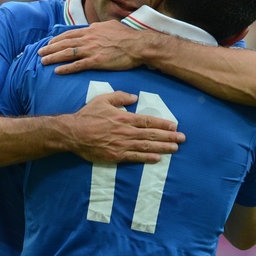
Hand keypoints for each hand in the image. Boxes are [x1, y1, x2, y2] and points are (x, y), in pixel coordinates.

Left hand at [38, 21, 144, 73]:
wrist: (138, 45)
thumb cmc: (127, 36)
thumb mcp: (110, 26)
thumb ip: (99, 28)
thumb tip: (95, 28)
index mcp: (91, 29)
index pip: (69, 34)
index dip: (57, 39)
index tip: (49, 43)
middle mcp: (88, 38)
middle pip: (64, 43)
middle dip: (50, 48)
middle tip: (40, 53)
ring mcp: (91, 50)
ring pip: (67, 53)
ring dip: (53, 57)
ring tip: (43, 61)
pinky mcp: (96, 61)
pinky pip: (77, 65)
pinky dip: (66, 68)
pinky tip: (57, 71)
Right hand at [65, 90, 184, 163]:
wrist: (73, 133)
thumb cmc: (87, 115)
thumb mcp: (103, 99)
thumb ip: (120, 97)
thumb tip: (134, 97)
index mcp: (124, 118)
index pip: (148, 121)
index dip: (163, 124)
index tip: (175, 126)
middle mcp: (126, 131)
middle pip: (151, 134)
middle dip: (169, 137)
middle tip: (182, 139)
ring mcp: (122, 144)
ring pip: (146, 146)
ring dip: (162, 147)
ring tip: (175, 149)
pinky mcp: (116, 155)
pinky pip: (135, 157)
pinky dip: (147, 158)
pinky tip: (158, 158)